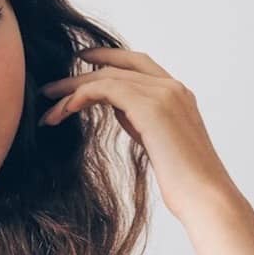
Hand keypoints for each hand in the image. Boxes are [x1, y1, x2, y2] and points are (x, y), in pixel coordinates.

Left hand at [37, 47, 238, 220]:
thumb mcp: (159, 142)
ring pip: (107, 77)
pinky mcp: (151, 106)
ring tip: (48, 106)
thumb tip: (118, 109)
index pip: (137, 62)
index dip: (107, 57)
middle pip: (117, 66)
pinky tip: (65, 110)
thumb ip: (142, 120)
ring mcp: (164, 93)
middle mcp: (172, 87)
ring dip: (72, 90)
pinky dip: (80, 96)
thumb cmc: (183, 181)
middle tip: (52, 88)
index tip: (81, 61)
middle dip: (80, 74)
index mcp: (177, 94)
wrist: (205, 197)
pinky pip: (105, 88)